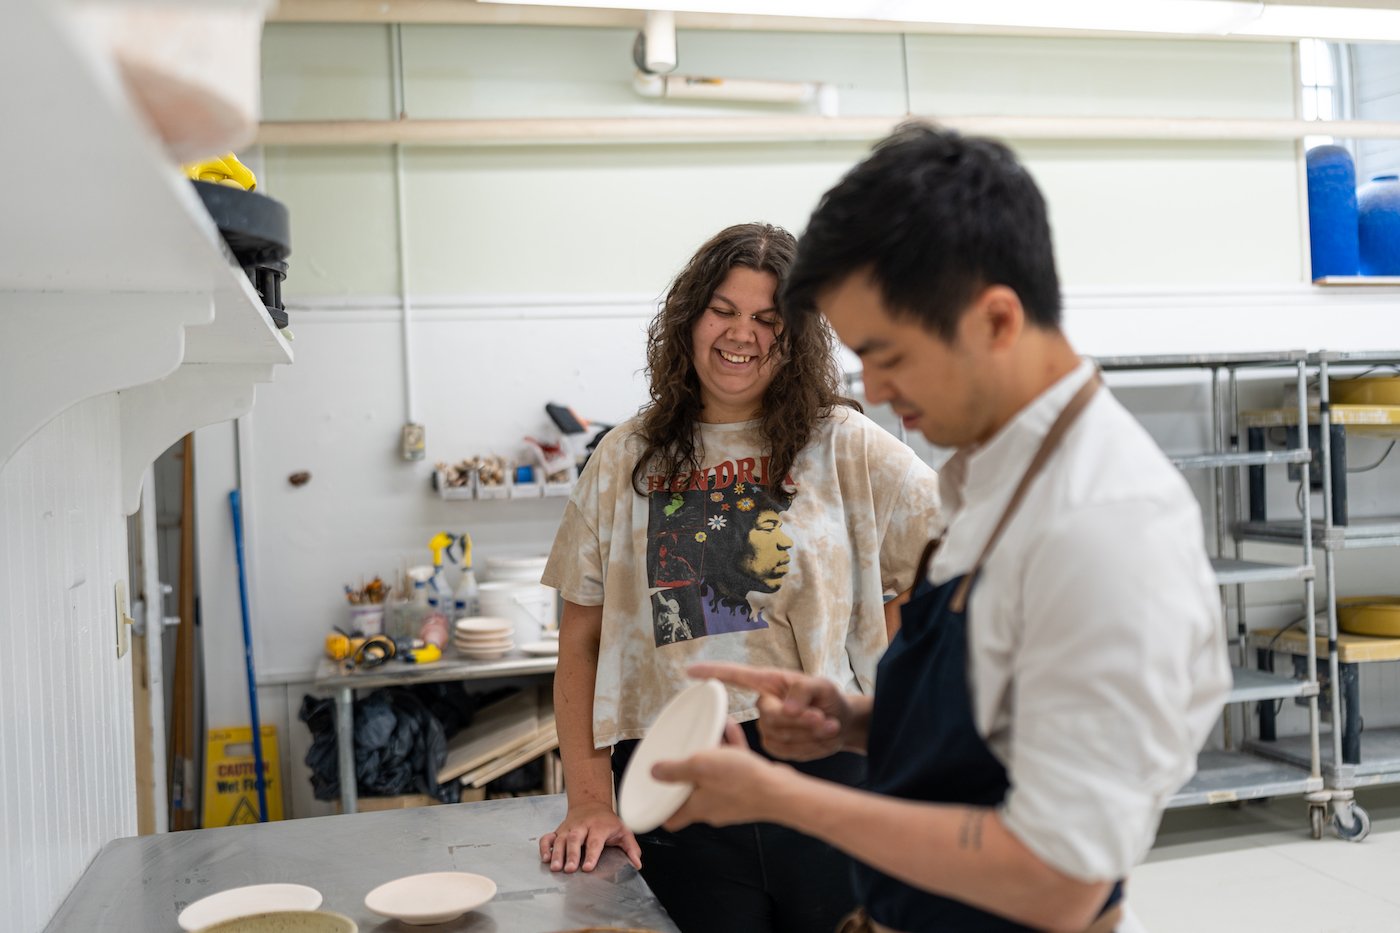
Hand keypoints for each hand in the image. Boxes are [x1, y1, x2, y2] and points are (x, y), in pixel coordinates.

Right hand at [539, 801, 642, 872]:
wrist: (591, 804)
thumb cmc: (608, 822)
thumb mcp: (623, 831)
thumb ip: (631, 847)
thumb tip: (637, 863)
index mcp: (599, 826)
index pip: (595, 841)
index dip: (591, 854)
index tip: (587, 867)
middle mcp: (582, 826)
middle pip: (575, 839)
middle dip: (571, 854)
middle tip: (569, 869)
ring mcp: (569, 828)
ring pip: (560, 839)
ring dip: (557, 853)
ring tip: (555, 867)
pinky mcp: (559, 830)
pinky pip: (548, 837)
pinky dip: (545, 847)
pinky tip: (545, 858)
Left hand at [655, 722, 793, 829]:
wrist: (781, 791)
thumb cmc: (742, 781)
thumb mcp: (700, 767)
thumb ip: (675, 770)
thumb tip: (655, 773)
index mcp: (697, 808)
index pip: (671, 818)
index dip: (660, 808)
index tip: (654, 794)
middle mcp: (713, 807)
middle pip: (692, 792)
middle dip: (688, 771)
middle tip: (685, 752)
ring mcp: (732, 799)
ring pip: (715, 776)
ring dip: (711, 754)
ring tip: (711, 729)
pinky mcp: (749, 790)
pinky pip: (734, 768)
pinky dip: (730, 750)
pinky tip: (730, 727)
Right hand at [690, 662, 851, 760]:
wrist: (841, 723)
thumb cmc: (829, 698)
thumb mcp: (823, 686)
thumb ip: (804, 691)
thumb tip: (786, 708)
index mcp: (768, 683)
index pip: (734, 676)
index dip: (711, 672)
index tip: (689, 671)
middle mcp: (764, 705)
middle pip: (769, 716)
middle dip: (799, 720)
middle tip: (821, 717)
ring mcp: (768, 728)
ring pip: (780, 735)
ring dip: (808, 733)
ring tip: (827, 724)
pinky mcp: (776, 746)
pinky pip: (786, 750)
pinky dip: (808, 745)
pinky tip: (820, 737)